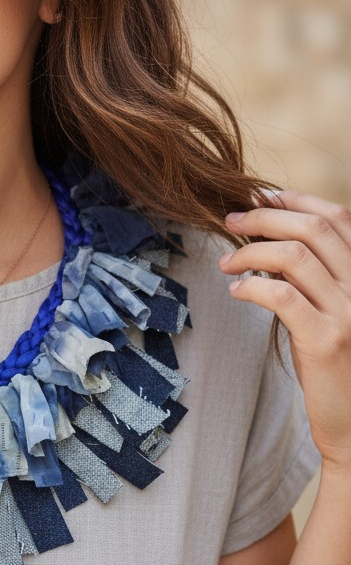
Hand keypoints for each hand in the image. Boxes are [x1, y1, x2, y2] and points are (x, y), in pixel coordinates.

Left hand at [218, 191, 350, 469]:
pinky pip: (283, 297)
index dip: (296, 199)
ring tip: (226, 262)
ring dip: (251, 252)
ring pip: (295, 257)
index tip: (259, 197)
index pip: (338, 218)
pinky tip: (236, 292)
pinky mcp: (327, 342)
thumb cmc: (338, 367)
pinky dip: (253, 287)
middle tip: (230, 222)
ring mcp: (350, 314)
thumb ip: (313, 278)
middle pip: (314, 228)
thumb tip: (271, 239)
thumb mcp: (332, 311)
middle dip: (266, 218)